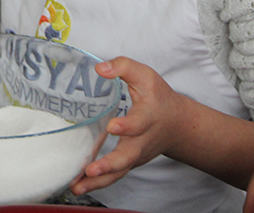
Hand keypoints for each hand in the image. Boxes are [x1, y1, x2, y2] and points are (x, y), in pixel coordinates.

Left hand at [71, 57, 187, 194]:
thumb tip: (100, 68)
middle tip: (91, 169)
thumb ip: (123, 67)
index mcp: (147, 117)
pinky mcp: (128, 163)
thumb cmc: (157, 98)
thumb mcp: (144, 76)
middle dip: (109, 165)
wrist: (176, 124)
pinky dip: (97, 184)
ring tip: (77, 186)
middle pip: (127, 157)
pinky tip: (77, 185)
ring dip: (98, 181)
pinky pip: (113, 176)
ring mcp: (135, 156)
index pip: (138, 124)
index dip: (127, 126)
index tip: (113, 127)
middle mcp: (142, 141)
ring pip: (118, 172)